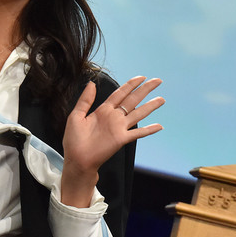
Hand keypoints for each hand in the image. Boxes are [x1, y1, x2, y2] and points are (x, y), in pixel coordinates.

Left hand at [59, 76, 163, 206]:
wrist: (76, 159)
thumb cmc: (74, 140)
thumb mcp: (76, 115)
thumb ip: (85, 99)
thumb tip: (92, 83)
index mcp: (103, 110)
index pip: (120, 94)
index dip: (130, 85)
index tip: (141, 77)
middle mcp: (113, 117)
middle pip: (132, 100)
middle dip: (145, 90)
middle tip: (157, 81)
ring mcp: (119, 128)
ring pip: (138, 114)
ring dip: (150, 106)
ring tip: (162, 99)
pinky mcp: (121, 139)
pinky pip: (138, 133)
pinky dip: (149, 130)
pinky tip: (159, 126)